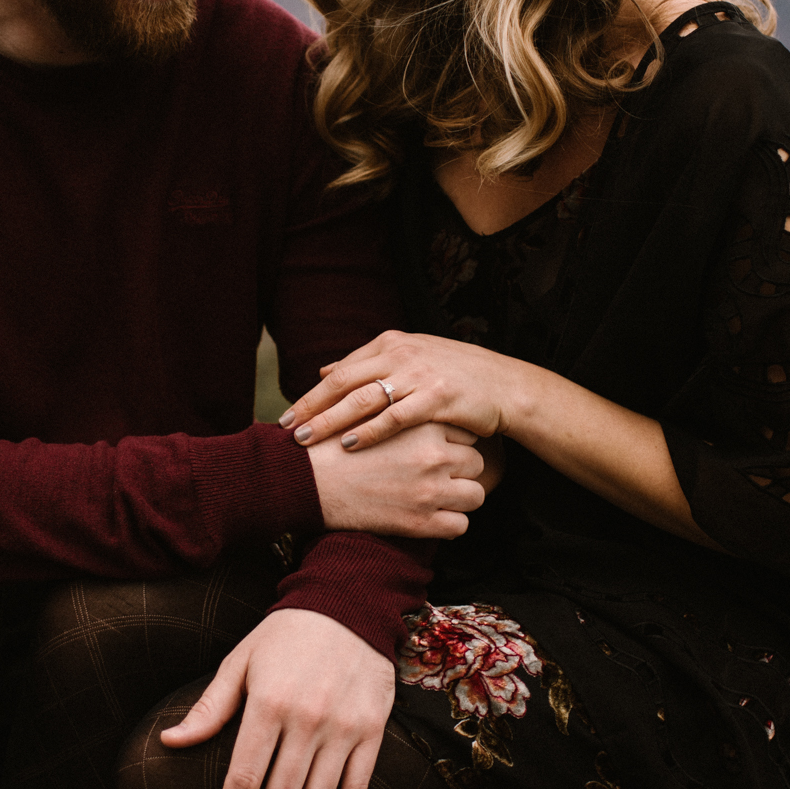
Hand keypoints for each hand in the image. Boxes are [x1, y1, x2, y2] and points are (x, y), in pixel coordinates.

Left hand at [160, 608, 394, 788]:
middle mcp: (307, 721)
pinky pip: (356, 787)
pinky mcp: (371, 732)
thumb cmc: (285, 635)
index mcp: (268, 705)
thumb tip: (170, 742)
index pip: (243, 778)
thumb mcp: (241, 662)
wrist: (350, 605)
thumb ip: (210, 708)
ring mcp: (343, 729)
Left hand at [284, 330, 530, 453]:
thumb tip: (324, 368)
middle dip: (310, 407)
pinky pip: (393, 417)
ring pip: (362, 399)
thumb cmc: (455, 374)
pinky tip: (348, 445)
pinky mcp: (436, 398)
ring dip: (330, 420)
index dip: (311, 394)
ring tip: (306, 440)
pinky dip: (367, 432)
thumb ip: (368, 363)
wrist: (504, 384)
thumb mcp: (410, 357)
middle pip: (343, 382)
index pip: (340, 370)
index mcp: (391, 343)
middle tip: (284, 429)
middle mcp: (400, 353)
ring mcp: (418, 374)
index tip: (288, 415)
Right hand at [306, 419, 484, 538]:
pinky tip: (430, 518)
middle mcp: (433, 456)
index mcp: (422, 425)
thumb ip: (399, 408)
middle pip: (475, 461)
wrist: (307, 480)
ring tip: (437, 497)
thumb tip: (415, 405)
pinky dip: (448, 524)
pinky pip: (460, 526)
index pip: (466, 431)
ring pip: (475, 495)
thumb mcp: (369, 413)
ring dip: (459, 498)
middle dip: (459, 470)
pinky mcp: (421, 523)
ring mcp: (430, 491)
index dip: (454, 441)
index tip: (441, 448)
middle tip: (438, 474)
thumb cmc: (332, 445)